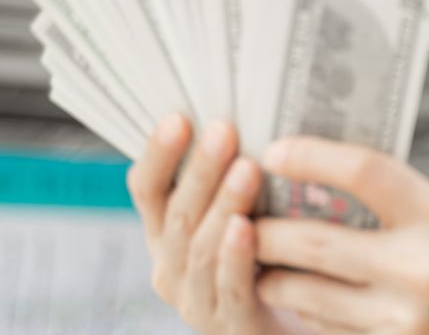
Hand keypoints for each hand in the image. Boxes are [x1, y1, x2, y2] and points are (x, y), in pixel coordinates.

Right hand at [127, 115, 293, 333]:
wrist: (281, 328)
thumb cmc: (265, 260)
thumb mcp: (237, 214)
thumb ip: (229, 178)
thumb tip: (243, 115)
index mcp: (164, 235)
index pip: (146, 189)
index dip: (158, 154)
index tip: (178, 117)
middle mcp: (171, 268)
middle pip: (177, 214)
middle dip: (200, 170)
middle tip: (223, 131)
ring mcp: (196, 302)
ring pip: (200, 249)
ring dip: (222, 205)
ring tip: (246, 170)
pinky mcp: (231, 327)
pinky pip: (230, 289)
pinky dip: (235, 257)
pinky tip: (247, 229)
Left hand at [254, 137, 428, 334]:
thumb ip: (408, 201)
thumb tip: (333, 178)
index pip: (364, 173)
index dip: (312, 157)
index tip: (276, 152)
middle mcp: (423, 269)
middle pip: (315, 240)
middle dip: (266, 229)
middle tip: (243, 215)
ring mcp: (405, 320)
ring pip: (306, 294)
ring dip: (271, 276)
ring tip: (260, 260)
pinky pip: (327, 330)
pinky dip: (305, 312)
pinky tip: (300, 298)